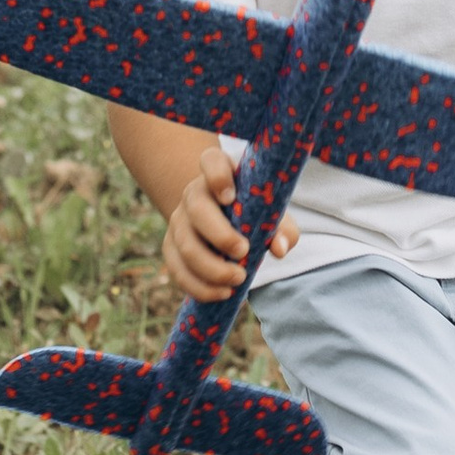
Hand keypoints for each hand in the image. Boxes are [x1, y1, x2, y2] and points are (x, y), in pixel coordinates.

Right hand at [160, 142, 298, 300]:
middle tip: (244, 252)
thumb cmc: (254, 212)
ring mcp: (178, 220)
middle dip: (219, 235)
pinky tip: (222, 293)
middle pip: (197, 209)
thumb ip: (283, 228)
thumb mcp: (272, 214)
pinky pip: (178, 270)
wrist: (224, 222)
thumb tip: (280, 248)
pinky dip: (199, 287)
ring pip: (185, 245)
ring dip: (211, 268)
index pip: (212, 161)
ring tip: (238, 280)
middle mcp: (193, 192)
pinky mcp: (171, 247)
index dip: (217, 176)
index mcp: (219, 171)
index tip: (230, 197)